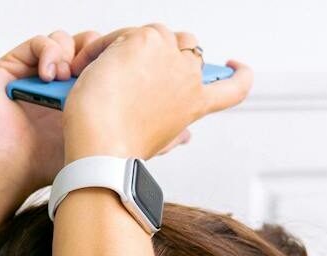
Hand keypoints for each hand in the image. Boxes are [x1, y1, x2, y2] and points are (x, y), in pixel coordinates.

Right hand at [0, 31, 100, 192]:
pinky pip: (38, 43)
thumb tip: (144, 108)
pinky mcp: (14, 66)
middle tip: (92, 75)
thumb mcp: (90, 140)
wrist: (7, 170)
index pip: (102, 65)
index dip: (109, 65)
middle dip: (92, 55)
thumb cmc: (42, 163)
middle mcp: (58, 83)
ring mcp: (36, 73)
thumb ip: (111, 120)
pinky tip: (48, 75)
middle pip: (86, 47)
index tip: (111, 78)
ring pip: (64, 41)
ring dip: (69, 54)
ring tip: (65, 78)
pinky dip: (48, 52)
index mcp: (80, 97)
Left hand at [62, 24, 252, 160]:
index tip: (234, 66)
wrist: (101, 147)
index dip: (240, 74)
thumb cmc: (120, 150)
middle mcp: (190, 78)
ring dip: (126, 46)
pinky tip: (86, 67)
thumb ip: (175, 132)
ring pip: (153, 34)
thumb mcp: (157, 144)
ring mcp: (170, 56)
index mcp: (195, 104)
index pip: (235, 87)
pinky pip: (122, 34)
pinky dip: (101, 48)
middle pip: (186, 45)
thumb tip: (186, 136)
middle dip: (160, 50)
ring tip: (99, 72)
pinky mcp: (145, 40)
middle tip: (129, 68)